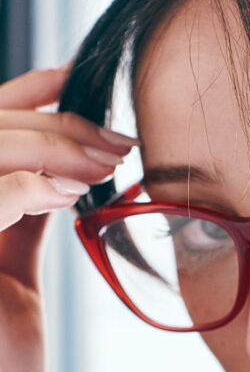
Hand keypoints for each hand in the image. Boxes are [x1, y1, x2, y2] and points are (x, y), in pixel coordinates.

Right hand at [0, 64, 137, 371]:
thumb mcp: (11, 290)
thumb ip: (19, 227)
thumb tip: (61, 179)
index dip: (19, 98)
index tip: (76, 81)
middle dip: (48, 122)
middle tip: (116, 137)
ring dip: (44, 145)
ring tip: (108, 157)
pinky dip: (22, 185)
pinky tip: (72, 190)